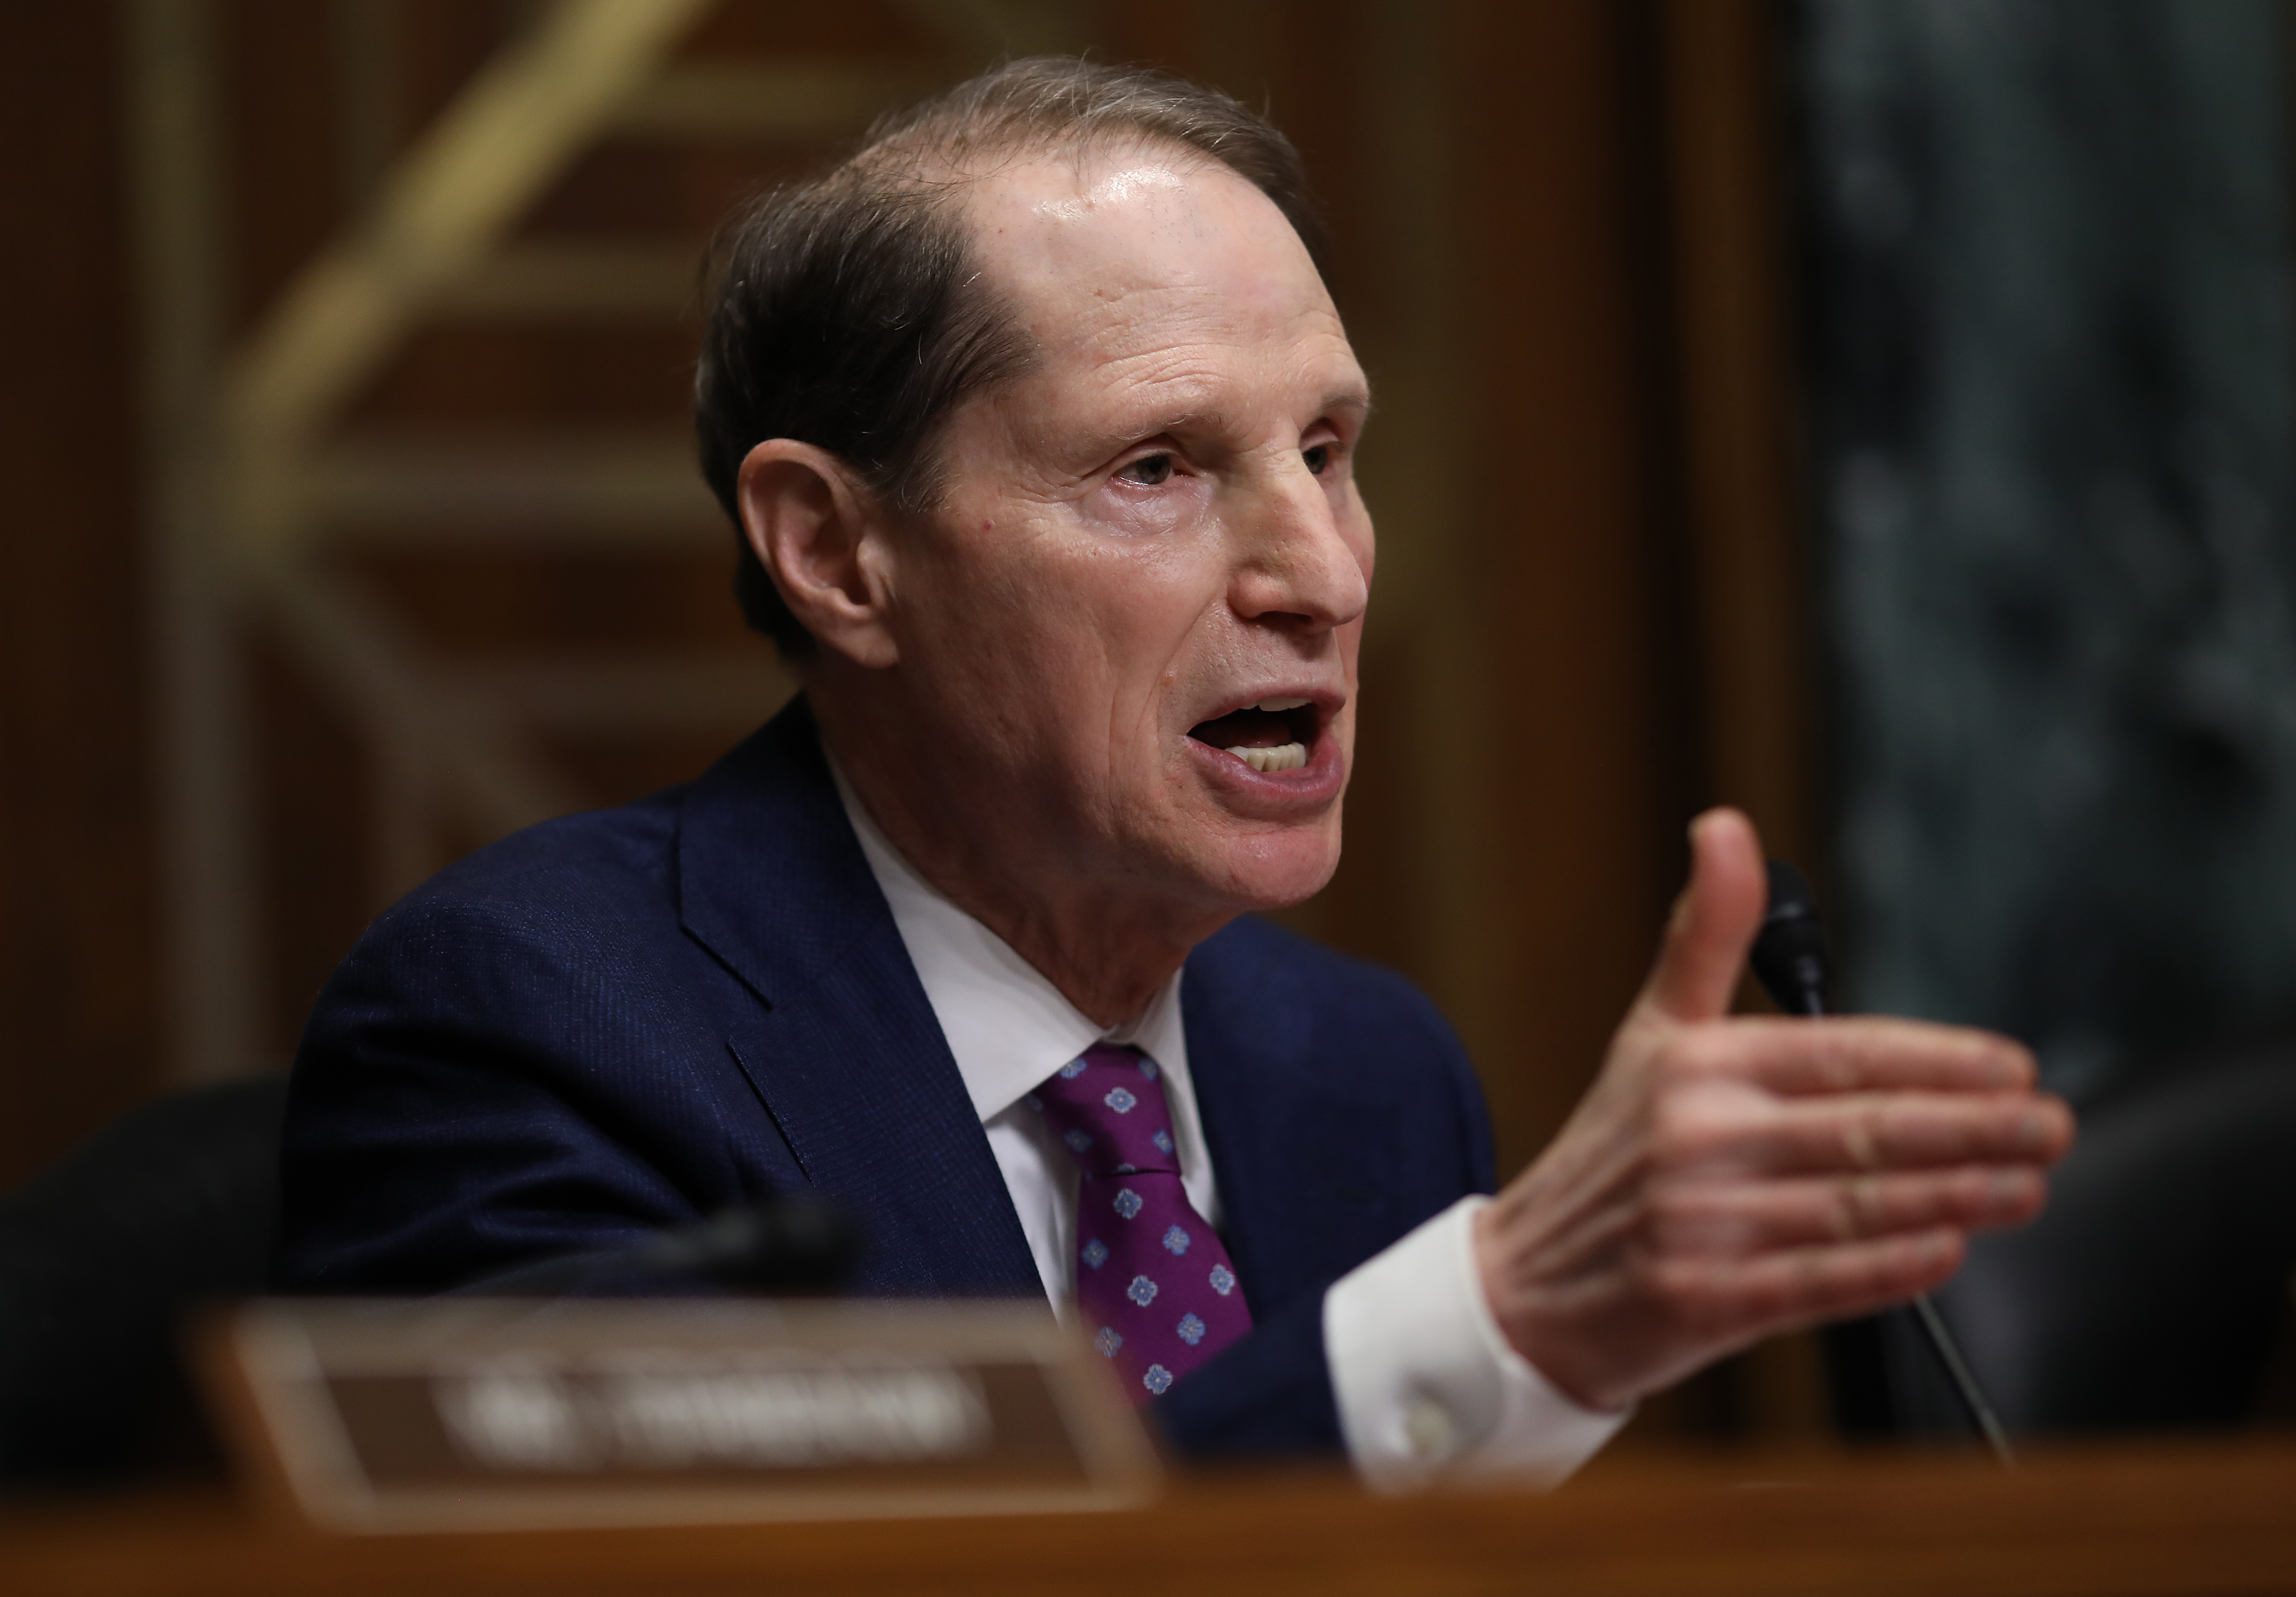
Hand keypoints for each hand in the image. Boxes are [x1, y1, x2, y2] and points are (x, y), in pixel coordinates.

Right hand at [1474, 808, 2073, 1411]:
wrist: (1525, 1286)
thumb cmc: (1611, 1155)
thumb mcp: (1650, 1032)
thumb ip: (1705, 934)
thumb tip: (1724, 827)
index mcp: (1696, 1065)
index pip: (1841, 1053)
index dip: (1938, 1060)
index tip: (2013, 1067)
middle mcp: (1698, 1137)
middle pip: (1867, 1129)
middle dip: (1977, 1128)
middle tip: (2050, 1125)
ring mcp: (1701, 1222)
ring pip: (1858, 1205)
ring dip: (1958, 1197)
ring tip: (2026, 1186)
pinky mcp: (1705, 1300)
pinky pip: (1821, 1282)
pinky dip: (1892, 1267)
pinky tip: (1948, 1251)